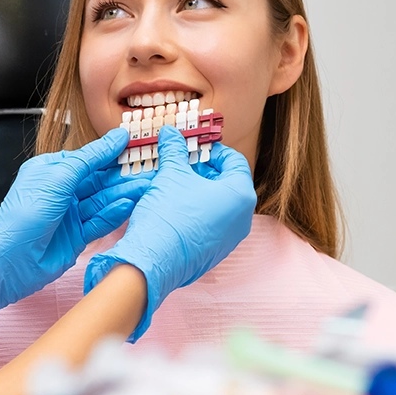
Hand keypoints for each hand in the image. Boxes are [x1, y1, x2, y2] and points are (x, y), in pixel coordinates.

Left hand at [0, 128, 148, 331]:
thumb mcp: (59, 177)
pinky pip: (100, 221)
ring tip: (148, 187)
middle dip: (123, 175)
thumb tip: (115, 138)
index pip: (88, 157)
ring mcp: (70, 214)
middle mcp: (62, 190)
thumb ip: (90, 158)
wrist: (11, 259)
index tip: (137, 143)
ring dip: (124, 193)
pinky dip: (114, 214)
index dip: (111, 152)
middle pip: (99, 180)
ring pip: (103, 200)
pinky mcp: (77, 236)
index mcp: (52, 170)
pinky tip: (130, 205)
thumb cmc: (26, 213)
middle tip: (152, 168)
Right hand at [83, 126, 256, 341]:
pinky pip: (210, 224)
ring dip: (197, 191)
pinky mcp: (214, 253)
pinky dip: (195, 211)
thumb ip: (174, 150)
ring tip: (172, 184)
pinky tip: (172, 208)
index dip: (212, 149)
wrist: (152, 261)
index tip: (193, 146)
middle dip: (202, 170)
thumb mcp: (170, 175)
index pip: (234, 161)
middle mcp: (242, 218)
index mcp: (240, 195)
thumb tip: (171, 133)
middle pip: (227, 183)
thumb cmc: (168, 216)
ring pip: (218, 205)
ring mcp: (230, 239)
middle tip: (180, 163)